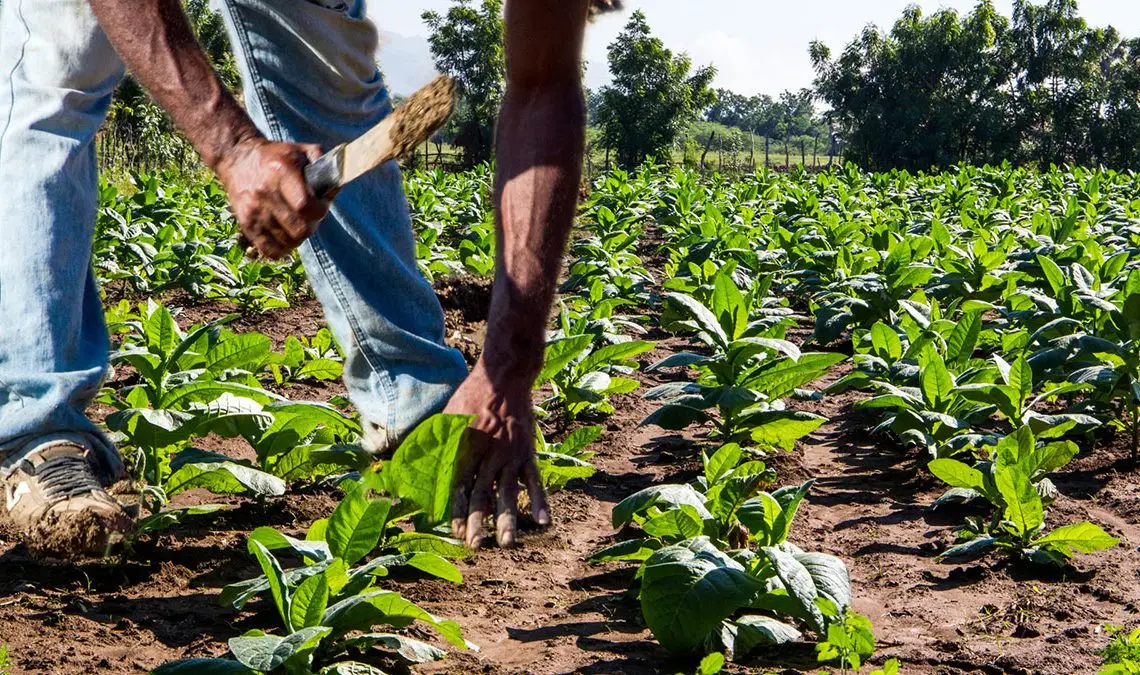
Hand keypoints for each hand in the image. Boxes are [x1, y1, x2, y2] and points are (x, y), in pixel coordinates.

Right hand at [214, 136, 329, 259]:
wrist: (238, 158)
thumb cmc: (277, 156)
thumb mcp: (302, 151)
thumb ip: (325, 163)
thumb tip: (338, 184)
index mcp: (282, 172)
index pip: (306, 206)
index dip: (320, 210)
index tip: (321, 204)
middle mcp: (266, 193)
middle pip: (300, 230)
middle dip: (312, 226)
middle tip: (310, 217)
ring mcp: (254, 211)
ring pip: (288, 243)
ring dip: (298, 237)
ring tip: (298, 224)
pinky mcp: (246, 224)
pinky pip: (270, 250)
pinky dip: (282, 248)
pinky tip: (285, 236)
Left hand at [447, 366, 550, 548]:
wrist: (504, 376)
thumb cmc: (470, 397)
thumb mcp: (446, 417)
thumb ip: (432, 443)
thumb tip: (409, 466)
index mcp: (465, 445)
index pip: (458, 483)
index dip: (455, 508)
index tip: (453, 531)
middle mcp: (487, 452)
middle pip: (481, 491)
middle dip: (477, 520)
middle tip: (475, 545)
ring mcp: (510, 453)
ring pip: (508, 491)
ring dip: (507, 518)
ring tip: (506, 543)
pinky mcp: (528, 451)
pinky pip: (535, 480)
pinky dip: (539, 501)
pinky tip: (542, 521)